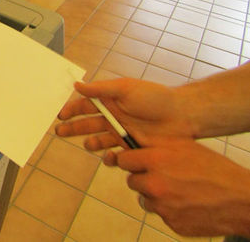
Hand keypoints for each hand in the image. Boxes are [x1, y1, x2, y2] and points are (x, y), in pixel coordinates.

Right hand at [55, 78, 194, 152]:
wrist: (182, 117)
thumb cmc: (155, 98)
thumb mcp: (126, 88)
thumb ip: (101, 89)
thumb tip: (77, 85)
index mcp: (110, 101)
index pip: (85, 106)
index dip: (71, 110)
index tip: (61, 115)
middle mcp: (113, 118)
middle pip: (87, 124)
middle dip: (72, 128)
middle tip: (59, 132)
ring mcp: (121, 134)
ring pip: (98, 141)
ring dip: (91, 143)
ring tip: (89, 145)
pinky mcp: (131, 149)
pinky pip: (115, 156)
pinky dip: (110, 158)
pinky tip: (110, 157)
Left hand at [117, 139, 249, 236]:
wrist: (241, 200)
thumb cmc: (214, 169)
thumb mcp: (184, 146)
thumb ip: (153, 142)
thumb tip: (129, 137)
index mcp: (156, 161)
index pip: (123, 160)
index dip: (131, 160)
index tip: (137, 161)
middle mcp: (155, 184)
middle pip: (132, 181)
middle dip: (143, 178)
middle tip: (164, 176)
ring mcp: (162, 206)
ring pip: (146, 199)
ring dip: (156, 195)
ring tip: (179, 189)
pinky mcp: (172, 223)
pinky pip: (161, 214)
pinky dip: (170, 209)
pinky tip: (187, 202)